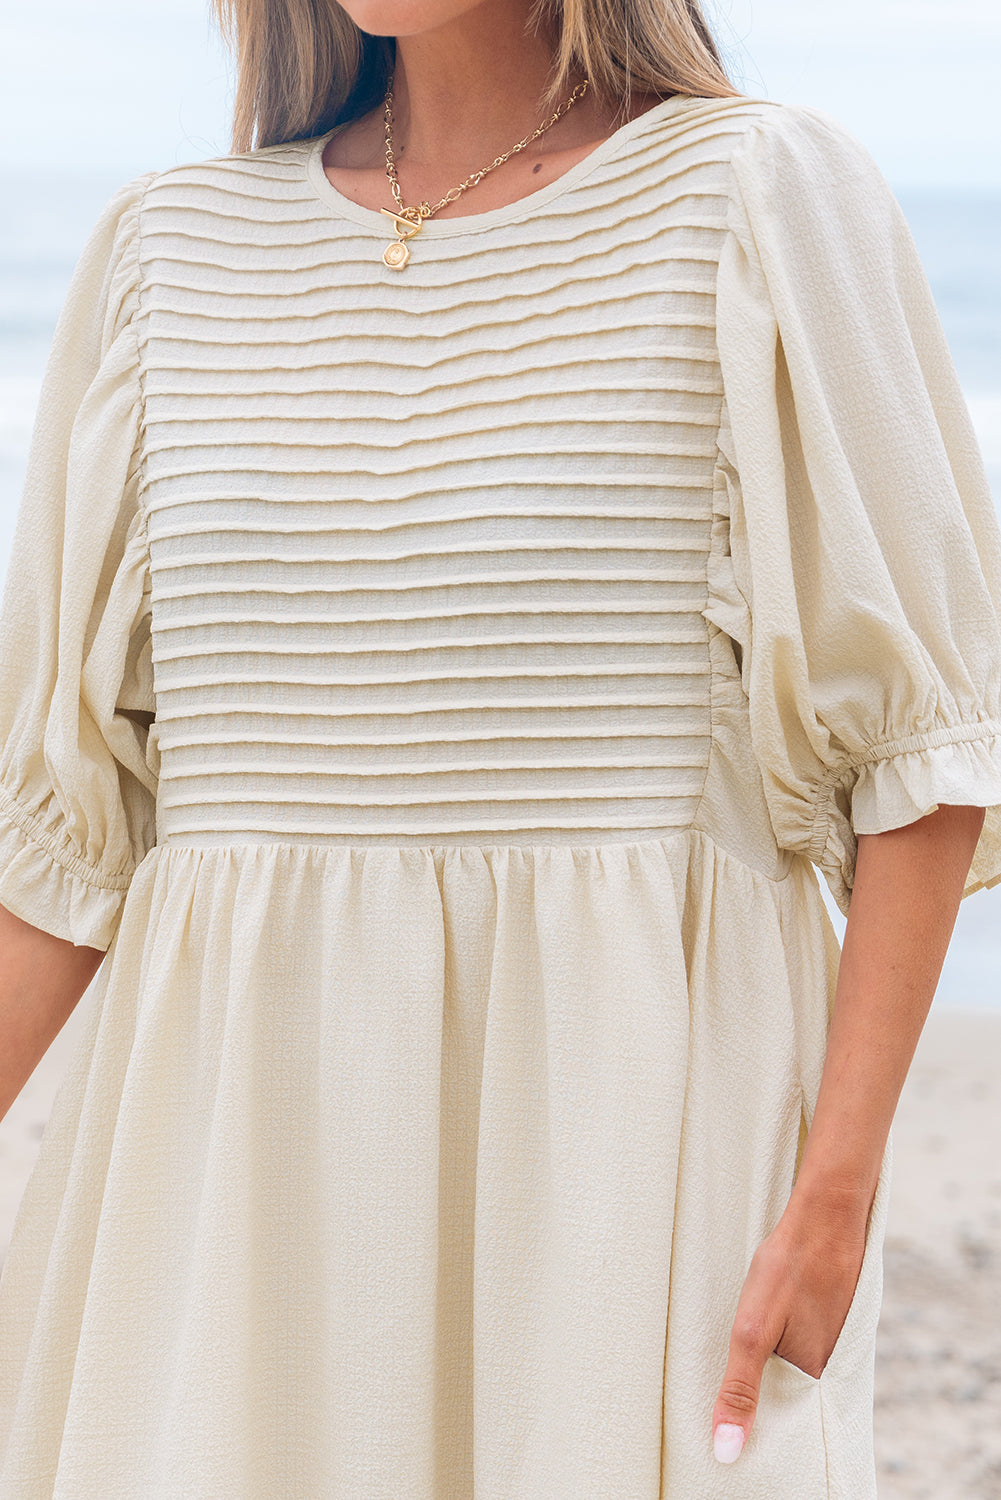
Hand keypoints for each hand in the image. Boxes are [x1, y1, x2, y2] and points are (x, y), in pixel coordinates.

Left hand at [710, 1190, 870, 1463]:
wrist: (825, 1216)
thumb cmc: (788, 1269)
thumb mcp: (752, 1332)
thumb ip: (739, 1390)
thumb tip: (725, 1451)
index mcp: (814, 1380)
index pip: (784, 1427)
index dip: (757, 1434)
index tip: (728, 1444)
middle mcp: (829, 1367)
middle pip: (789, 1401)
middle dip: (761, 1408)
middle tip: (725, 1412)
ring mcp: (832, 1340)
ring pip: (794, 1372)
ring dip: (771, 1376)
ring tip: (740, 1378)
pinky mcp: (829, 1318)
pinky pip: (802, 1346)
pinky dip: (783, 1349)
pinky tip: (768, 1338)